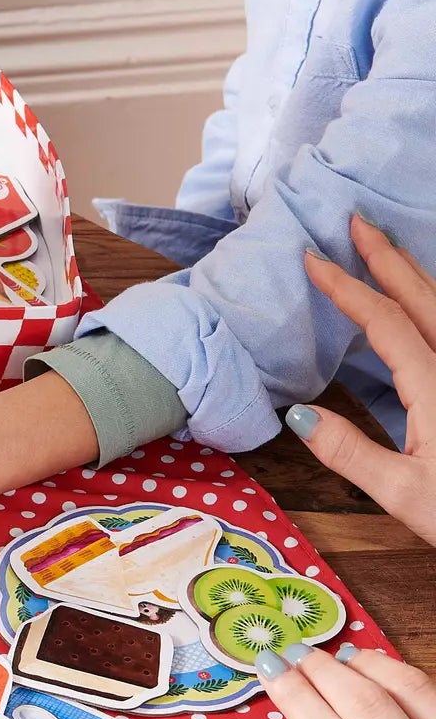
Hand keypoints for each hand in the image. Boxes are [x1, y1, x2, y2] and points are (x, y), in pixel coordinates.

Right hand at [289, 216, 435, 543]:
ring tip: (387, 251)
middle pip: (425, 298)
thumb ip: (348, 452)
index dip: (348, 287)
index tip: (313, 260)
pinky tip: (430, 305)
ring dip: (416, 273)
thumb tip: (295, 414)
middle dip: (386, 257)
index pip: (386, 322)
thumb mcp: (403, 495)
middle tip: (355, 223)